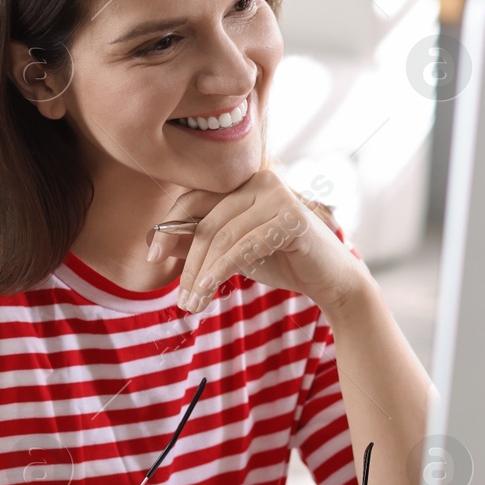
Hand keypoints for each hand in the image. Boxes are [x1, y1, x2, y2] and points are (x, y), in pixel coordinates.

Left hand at [146, 167, 370, 313]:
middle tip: (177, 294)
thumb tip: (158, 242)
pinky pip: (242, 247)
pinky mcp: (291, 217)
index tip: (152, 257)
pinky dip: (219, 272)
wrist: (332, 280)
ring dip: (200, 273)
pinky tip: (206, 292)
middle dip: (186, 260)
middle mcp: (260, 181)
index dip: (169, 227)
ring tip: (190, 303)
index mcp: (244, 182)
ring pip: (221, 236)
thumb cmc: (284, 262)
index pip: (195, 199)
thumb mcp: (235, 252)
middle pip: (206, 220)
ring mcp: (277, 195)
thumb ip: (202, 242)